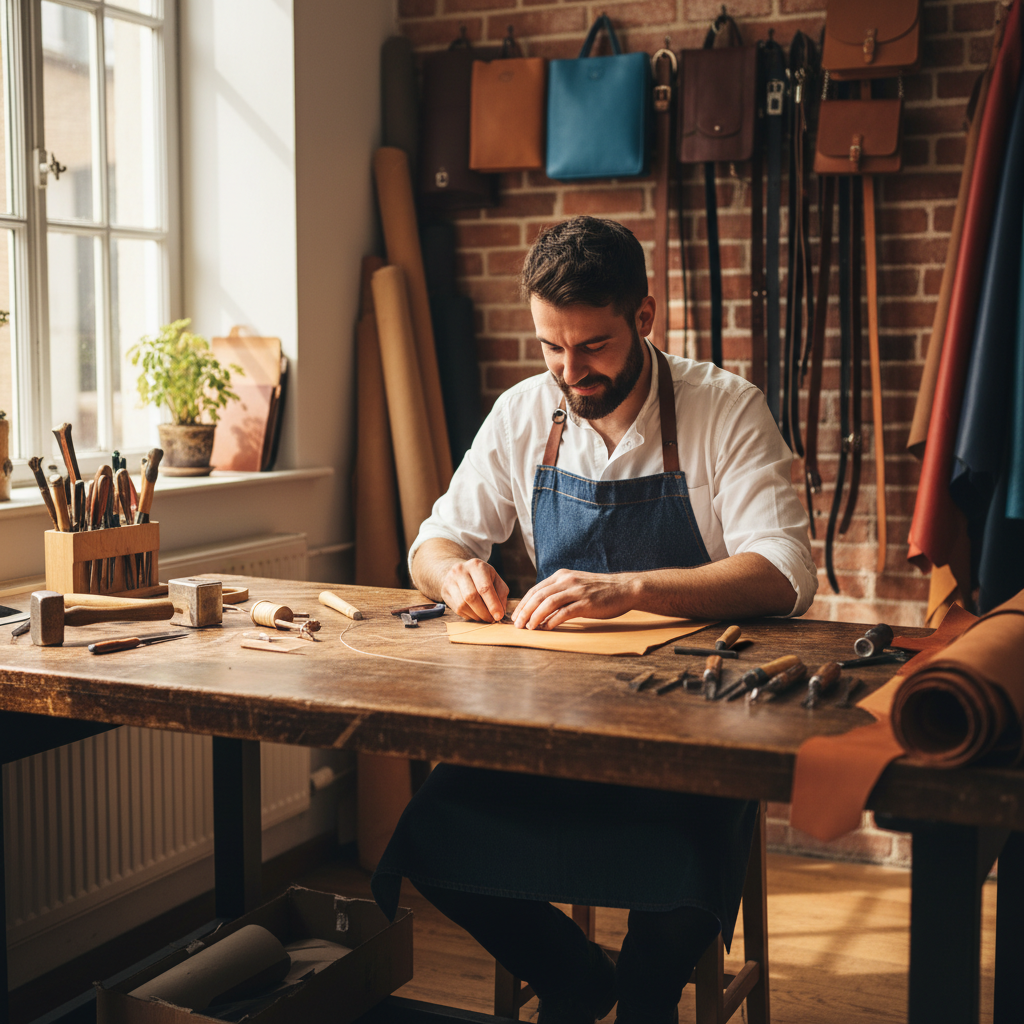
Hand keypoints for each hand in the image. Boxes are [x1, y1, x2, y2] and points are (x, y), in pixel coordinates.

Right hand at [440, 558, 508, 622]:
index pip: (484, 588)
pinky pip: (456, 609)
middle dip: (483, 612)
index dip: (492, 604)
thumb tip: (499, 612)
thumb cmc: (482, 577)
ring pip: (462, 605)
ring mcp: (450, 581)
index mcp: (476, 565)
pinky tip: (474, 613)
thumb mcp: (495, 580)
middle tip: (491, 619)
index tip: (498, 616)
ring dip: (476, 615)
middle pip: (471, 596)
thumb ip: (501, 594)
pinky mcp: (444, 591)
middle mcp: (460, 571)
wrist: (461, 572)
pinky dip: (468, 615)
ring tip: (483, 617)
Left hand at [511, 569, 638, 629]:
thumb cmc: (600, 590)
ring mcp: (577, 591)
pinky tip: (547, 628)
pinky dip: (553, 621)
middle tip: (517, 625)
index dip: (523, 603)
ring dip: (536, 616)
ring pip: (548, 603)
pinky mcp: (586, 603)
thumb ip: (560, 592)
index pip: (536, 589)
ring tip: (529, 628)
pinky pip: (564, 612)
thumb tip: (542, 609)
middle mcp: (567, 580)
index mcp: (562, 576)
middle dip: (525, 611)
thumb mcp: (576, 585)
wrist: (625, 588)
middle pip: (538, 596)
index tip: (516, 616)